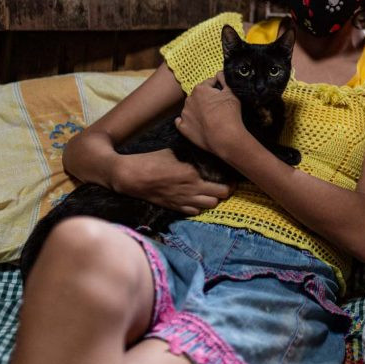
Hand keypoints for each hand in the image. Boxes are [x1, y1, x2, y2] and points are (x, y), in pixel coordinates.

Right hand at [111, 148, 231, 214]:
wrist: (131, 177)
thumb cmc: (150, 160)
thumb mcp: (173, 152)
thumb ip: (190, 156)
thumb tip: (203, 152)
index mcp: (192, 176)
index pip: (222, 186)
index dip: (230, 184)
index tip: (233, 179)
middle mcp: (190, 191)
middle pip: (219, 198)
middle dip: (225, 192)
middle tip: (227, 185)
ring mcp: (182, 201)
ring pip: (208, 206)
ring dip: (213, 200)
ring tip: (214, 192)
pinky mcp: (173, 207)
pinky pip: (193, 211)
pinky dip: (199, 206)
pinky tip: (198, 198)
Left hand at [174, 72, 247, 161]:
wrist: (225, 138)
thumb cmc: (229, 114)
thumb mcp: (232, 93)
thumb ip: (224, 80)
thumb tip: (219, 73)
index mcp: (200, 89)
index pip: (209, 82)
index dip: (217, 87)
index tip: (223, 93)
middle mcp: (189, 100)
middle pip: (199, 95)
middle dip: (207, 98)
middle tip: (218, 106)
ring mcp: (184, 115)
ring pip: (190, 108)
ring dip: (197, 109)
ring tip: (210, 117)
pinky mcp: (183, 128)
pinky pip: (182, 122)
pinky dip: (188, 121)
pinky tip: (196, 124)